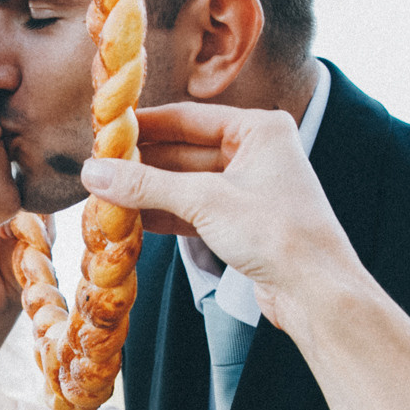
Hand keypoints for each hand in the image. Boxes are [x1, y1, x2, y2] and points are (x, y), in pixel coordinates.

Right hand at [78, 103, 365, 328]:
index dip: (144, 125)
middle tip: (97, 169)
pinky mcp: (241, 222)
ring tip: (105, 196)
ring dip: (148, 192)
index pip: (189, 117)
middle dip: (141, 164)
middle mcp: (256, 153)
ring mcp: (248, 189)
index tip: (106, 131)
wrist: (316, 292)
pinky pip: (193, 210)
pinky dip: (164, 214)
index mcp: (259, 129)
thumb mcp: (206, 202)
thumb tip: (93, 172)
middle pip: (184, 151)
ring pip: (186, 183)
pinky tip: (131, 219)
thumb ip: (147, 186)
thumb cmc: (278, 234)